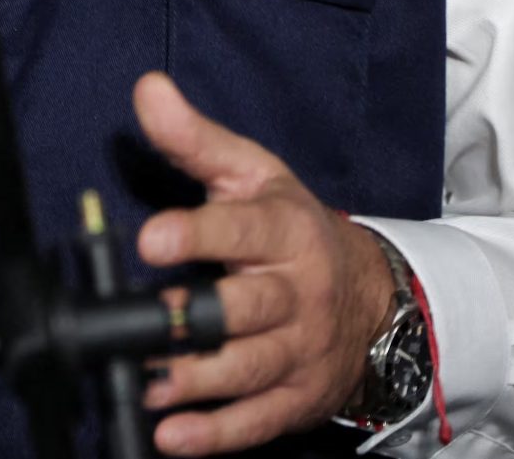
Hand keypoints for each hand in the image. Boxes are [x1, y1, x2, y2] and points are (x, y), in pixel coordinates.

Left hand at [131, 72, 398, 454]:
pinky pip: (257, 421)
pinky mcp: (296, 398)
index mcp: (284, 230)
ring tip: (147, 386)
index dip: (197, 234)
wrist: (369, 296)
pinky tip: (174, 437)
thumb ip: (194, 138)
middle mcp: (296, 293)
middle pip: (246, 309)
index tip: (151, 239)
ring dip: (196, 382)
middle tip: (144, 323)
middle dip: (194, 318)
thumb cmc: (291, 229)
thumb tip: (147, 90)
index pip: (242, 230)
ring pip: (249, 369)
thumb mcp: (252, 175)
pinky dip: (216, 433)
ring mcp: (299, 350)